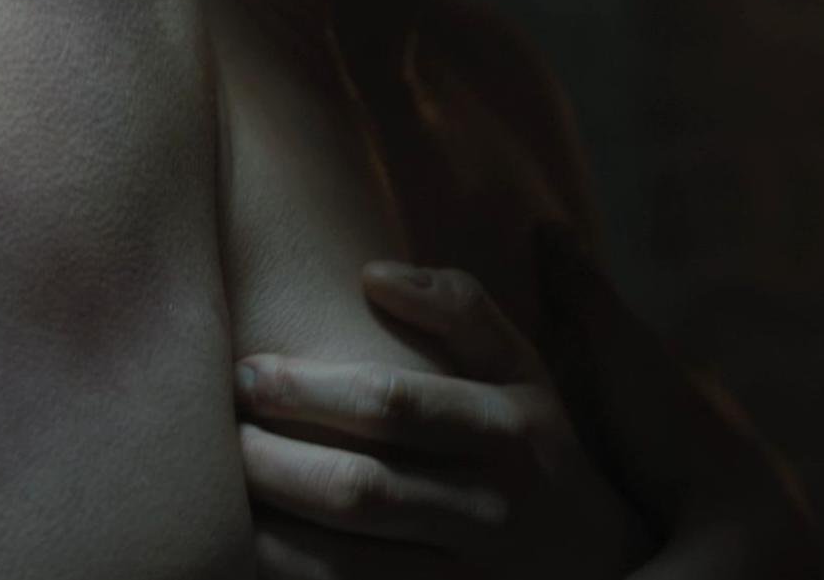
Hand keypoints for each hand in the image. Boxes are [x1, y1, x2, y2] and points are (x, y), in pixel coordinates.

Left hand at [234, 261, 644, 579]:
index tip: (248, 371)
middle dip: (274, 461)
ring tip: (223, 486)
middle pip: (361, 491)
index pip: (394, 406)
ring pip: (346, 564)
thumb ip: (459, 306)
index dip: (309, 388)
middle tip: (222, 430)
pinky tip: (253, 544)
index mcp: (508, 428)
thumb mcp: (524, 366)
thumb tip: (372, 274)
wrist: (601, 560)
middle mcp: (491, 507)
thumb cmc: (535, 443)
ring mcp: (467, 577)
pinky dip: (293, 577)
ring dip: (270, 526)